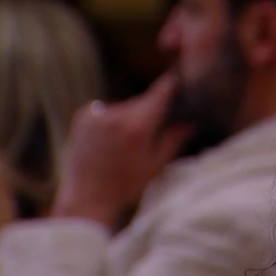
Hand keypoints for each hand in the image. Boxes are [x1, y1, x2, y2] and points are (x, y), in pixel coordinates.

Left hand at [52, 73, 194, 226]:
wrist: (86, 197)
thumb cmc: (126, 186)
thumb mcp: (156, 165)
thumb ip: (174, 139)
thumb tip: (192, 121)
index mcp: (137, 126)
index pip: (160, 93)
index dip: (172, 85)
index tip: (180, 78)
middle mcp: (116, 114)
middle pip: (142, 102)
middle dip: (150, 112)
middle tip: (153, 133)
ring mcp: (96, 113)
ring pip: (125, 107)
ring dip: (131, 118)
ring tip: (127, 145)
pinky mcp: (83, 116)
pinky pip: (106, 111)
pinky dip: (112, 121)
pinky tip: (110, 143)